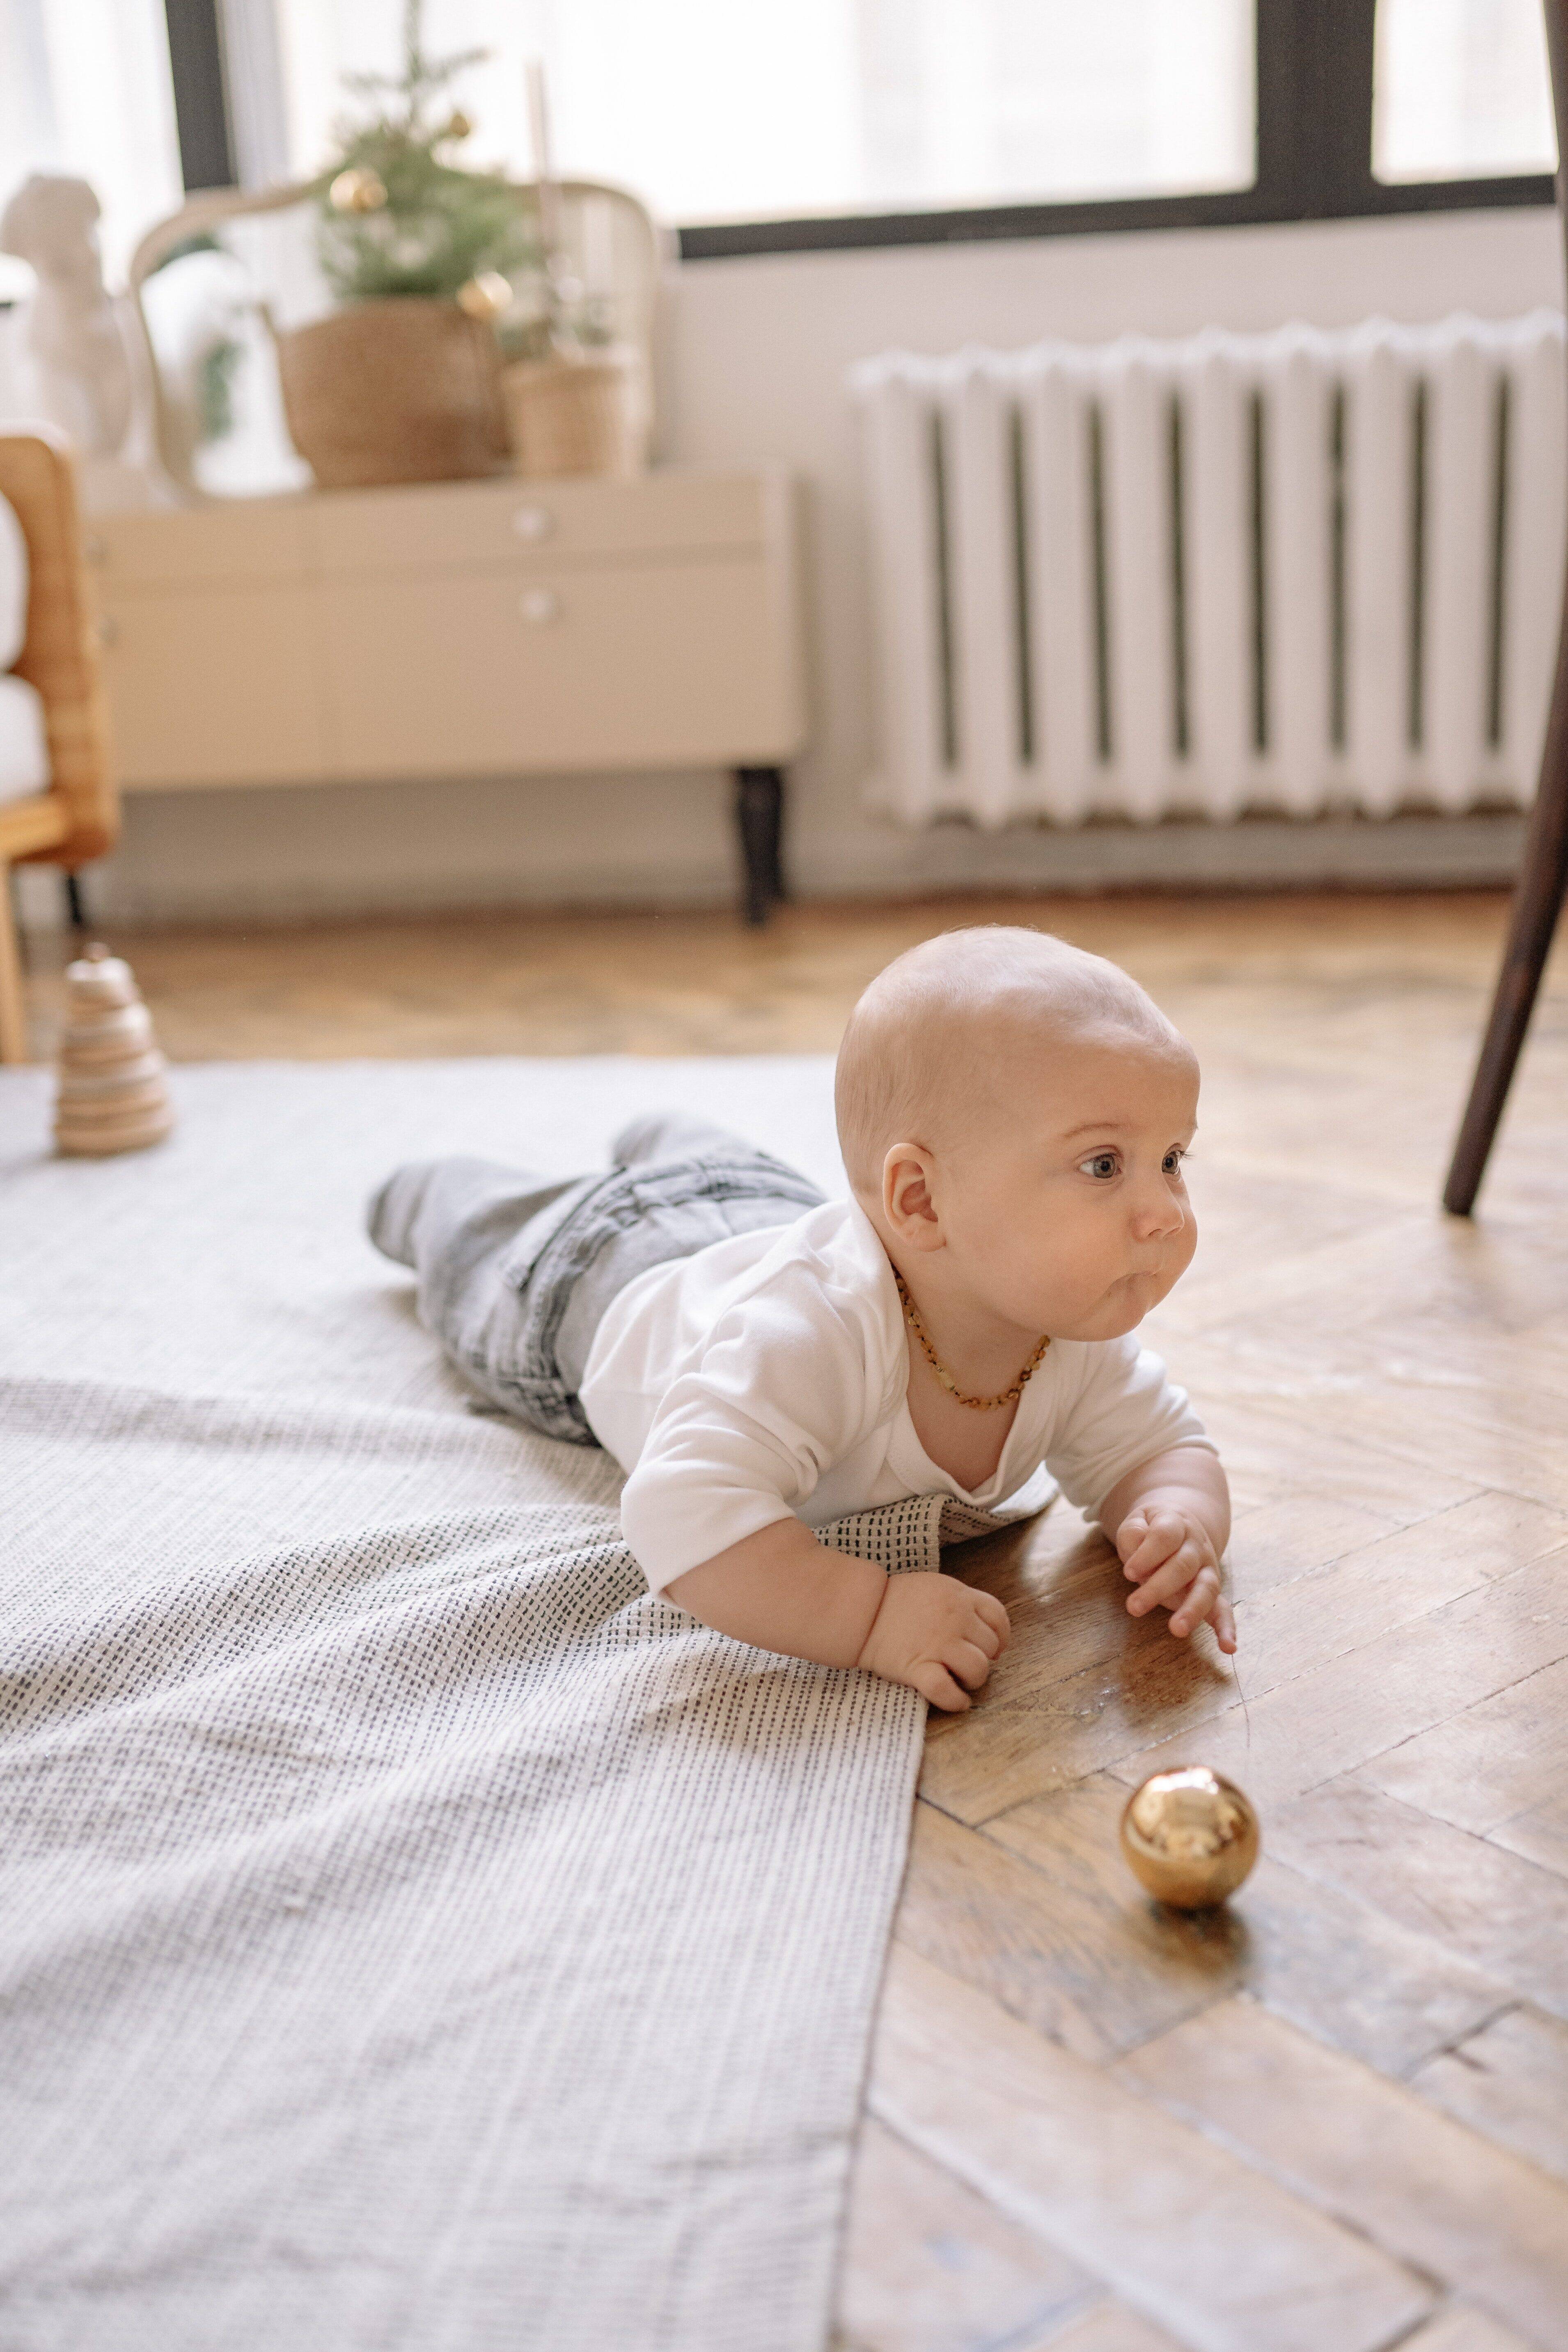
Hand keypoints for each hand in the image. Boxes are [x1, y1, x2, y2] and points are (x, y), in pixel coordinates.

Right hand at [856, 1572, 1009, 1709]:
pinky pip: (947, 1691)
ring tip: (959, 1679)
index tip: (991, 1648)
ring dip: (972, 1680)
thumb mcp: (934, 1586)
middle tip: (964, 1663)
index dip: (1000, 1636)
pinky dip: (956, 1701)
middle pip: (990, 1647)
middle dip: (982, 1659)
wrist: (860, 1611)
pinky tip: (957, 1701)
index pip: (998, 1617)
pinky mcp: (918, 1667)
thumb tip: (981, 1628)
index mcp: (958, 1596)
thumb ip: (959, 1602)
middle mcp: (954, 1618)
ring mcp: (938, 1643)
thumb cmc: (894, 1600)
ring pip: (978, 1670)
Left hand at [1116, 1503, 1235, 1652]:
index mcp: (1176, 1524)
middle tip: (1134, 1607)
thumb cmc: (1150, 1529)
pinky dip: (1227, 1629)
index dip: (1147, 1554)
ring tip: (1177, 1629)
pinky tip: (1228, 1648)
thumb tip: (1137, 1547)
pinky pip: (1223, 1610)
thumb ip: (1133, 1533)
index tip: (1128, 1572)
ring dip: (1192, 1609)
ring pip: (1206, 1588)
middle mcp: (1197, 1547)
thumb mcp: (1137, 1521)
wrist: (1181, 1526)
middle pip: (1182, 1565)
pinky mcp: (1212, 1592)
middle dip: (1158, 1587)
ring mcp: (1207, 1569)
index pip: (1165, 1537)